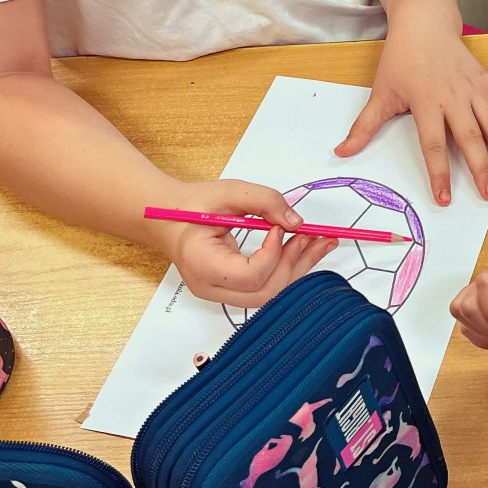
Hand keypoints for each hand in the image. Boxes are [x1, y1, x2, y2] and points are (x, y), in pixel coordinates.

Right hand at [151, 179, 336, 306]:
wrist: (168, 218)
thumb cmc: (191, 206)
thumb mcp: (229, 193)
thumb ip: (264, 201)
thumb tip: (296, 221)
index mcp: (202, 265)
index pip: (250, 275)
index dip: (273, 253)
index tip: (279, 227)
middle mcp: (211, 287)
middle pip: (264, 292)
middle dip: (295, 264)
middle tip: (316, 236)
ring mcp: (220, 293)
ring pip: (268, 294)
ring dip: (297, 268)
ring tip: (320, 243)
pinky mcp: (230, 290)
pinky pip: (264, 287)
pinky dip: (286, 269)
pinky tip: (304, 250)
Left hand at [336, 27, 487, 205]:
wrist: (423, 22)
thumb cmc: (401, 58)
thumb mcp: (381, 92)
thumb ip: (365, 126)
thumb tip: (342, 152)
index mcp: (427, 104)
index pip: (434, 145)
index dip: (439, 174)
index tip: (445, 198)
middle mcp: (453, 99)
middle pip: (469, 139)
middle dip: (480, 169)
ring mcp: (473, 89)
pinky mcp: (486, 79)